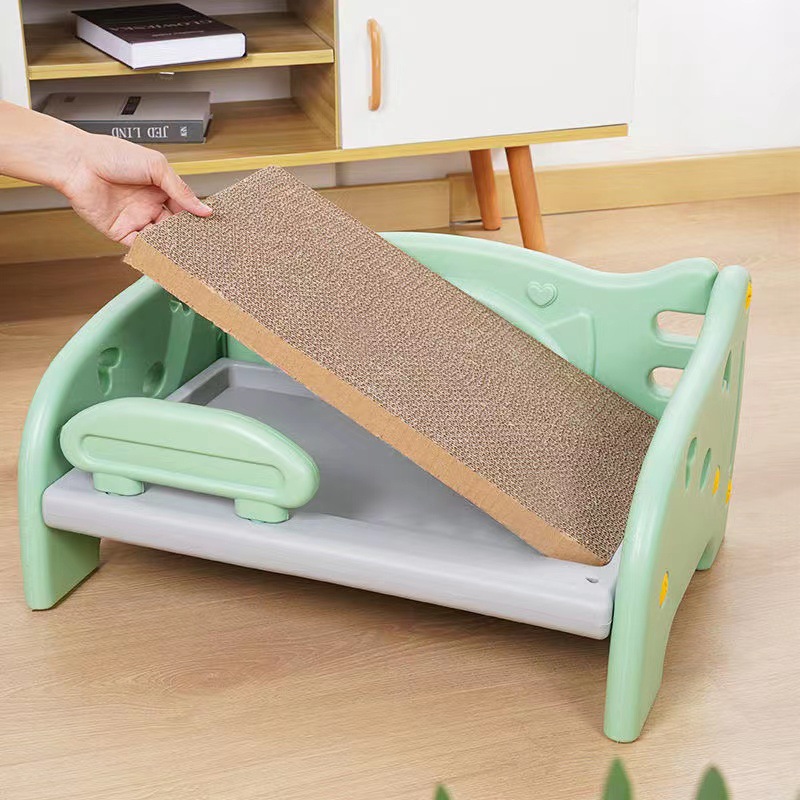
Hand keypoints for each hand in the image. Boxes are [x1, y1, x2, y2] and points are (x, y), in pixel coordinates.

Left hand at [59, 133, 211, 245]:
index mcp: (159, 189)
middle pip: (174, 227)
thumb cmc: (111, 155)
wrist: (78, 163)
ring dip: (172, 246)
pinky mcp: (121, 233)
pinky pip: (141, 247)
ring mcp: (136, 220)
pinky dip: (153, 253)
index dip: (196, 217)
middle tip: (203, 245)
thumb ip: (181, 190)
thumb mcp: (156, 167)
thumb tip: (204, 209)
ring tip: (187, 253)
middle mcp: (149, 206)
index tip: (210, 227)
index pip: (184, 208)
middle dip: (187, 235)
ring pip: (160, 239)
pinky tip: (165, 255)